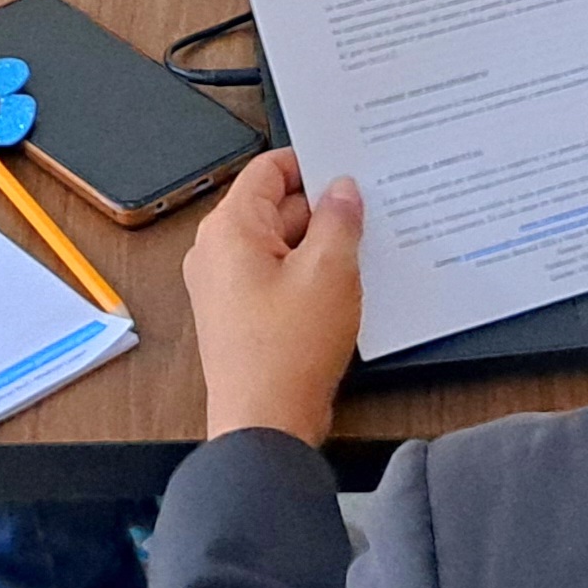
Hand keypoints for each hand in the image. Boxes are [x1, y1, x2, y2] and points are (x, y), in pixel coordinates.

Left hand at [187, 149, 362, 444]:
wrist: (264, 424)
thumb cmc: (284, 355)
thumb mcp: (329, 271)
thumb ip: (339, 219)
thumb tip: (342, 190)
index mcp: (229, 229)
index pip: (269, 169)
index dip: (311, 162)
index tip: (349, 165)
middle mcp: (218, 253)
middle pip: (277, 206)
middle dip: (323, 209)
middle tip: (369, 212)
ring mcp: (227, 286)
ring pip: (282, 244)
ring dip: (320, 246)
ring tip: (361, 254)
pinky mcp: (241, 314)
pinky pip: (278, 276)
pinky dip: (309, 275)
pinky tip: (342, 288)